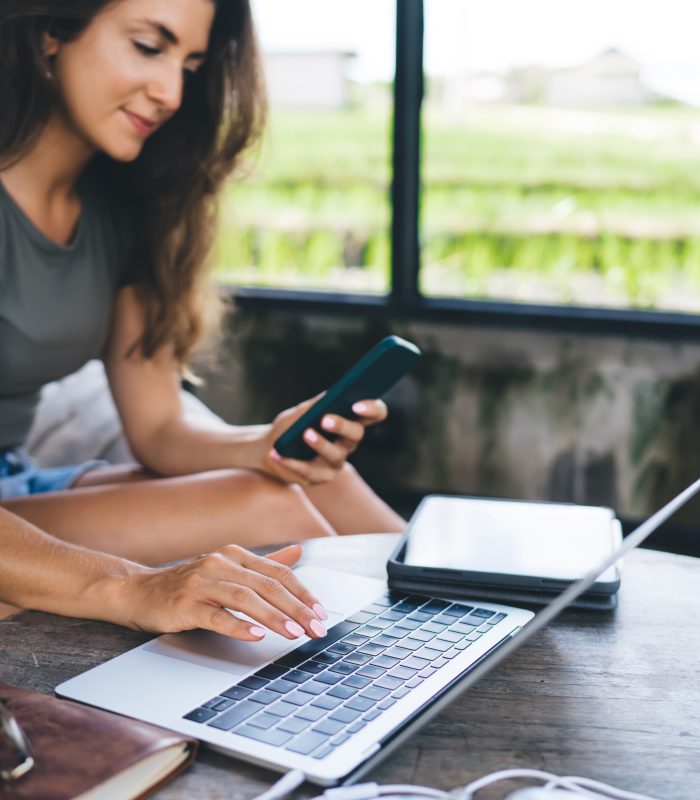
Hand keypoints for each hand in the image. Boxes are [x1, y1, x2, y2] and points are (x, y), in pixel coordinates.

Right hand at [117, 544, 328, 640]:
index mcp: (235, 555)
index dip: (303, 593)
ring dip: (273, 616)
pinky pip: (216, 615)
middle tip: (316, 628)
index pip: (278, 572)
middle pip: (267, 585)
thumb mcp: (228, 569)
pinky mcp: (184, 604)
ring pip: (245, 598)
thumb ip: (264, 563)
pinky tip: (256, 635)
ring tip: (294, 633)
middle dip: (296, 608)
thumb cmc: (188, 585)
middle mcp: (220, 563)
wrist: (137, 592)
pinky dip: (238, 625)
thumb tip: (299, 552)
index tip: (321, 614)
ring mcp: (201, 583)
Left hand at [262, 396, 387, 486]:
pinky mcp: (320, 478)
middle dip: (342, 426)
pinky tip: (278, 454)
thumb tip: (330, 396)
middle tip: (325, 419)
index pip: (375, 414)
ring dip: (320, 444)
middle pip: (355, 434)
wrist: (270, 448)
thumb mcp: (301, 411)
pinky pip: (309, 471)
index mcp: (350, 421)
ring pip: (334, 454)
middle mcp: (348, 443)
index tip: (357, 404)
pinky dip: (293, 462)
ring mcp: (336, 462)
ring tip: (305, 434)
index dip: (371, 409)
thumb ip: (316, 404)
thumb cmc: (291, 426)